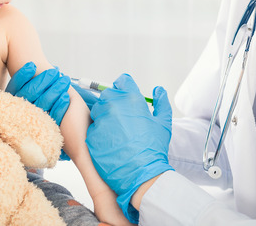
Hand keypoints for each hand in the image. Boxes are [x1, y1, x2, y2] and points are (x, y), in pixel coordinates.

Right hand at [6, 62, 70, 124]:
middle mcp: (19, 110)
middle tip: (55, 72)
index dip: (23, 75)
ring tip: (65, 80)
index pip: (15, 86)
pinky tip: (66, 96)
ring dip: (55, 89)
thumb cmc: (34, 104)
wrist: (37, 134)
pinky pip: (53, 116)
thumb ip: (30, 80)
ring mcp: (31, 120)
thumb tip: (45, 66)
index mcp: (12, 100)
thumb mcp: (25, 92)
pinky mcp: (44, 128)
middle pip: (31, 92)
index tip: (33, 65)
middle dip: (44, 79)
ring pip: (43, 102)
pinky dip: (59, 106)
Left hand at [86, 74, 173, 222]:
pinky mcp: (91, 136)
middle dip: (114, 103)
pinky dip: (99, 134)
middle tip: (123, 119)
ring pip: (98, 111)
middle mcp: (113, 105)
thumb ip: (161, 102)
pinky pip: (93, 129)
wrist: (141, 174)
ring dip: (105, 117)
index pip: (123, 81)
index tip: (126, 98)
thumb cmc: (153, 148)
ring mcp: (100, 120)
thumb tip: (158, 90)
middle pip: (108, 95)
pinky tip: (110, 145)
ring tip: (117, 134)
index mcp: (131, 98)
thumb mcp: (164, 123)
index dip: (125, 89)